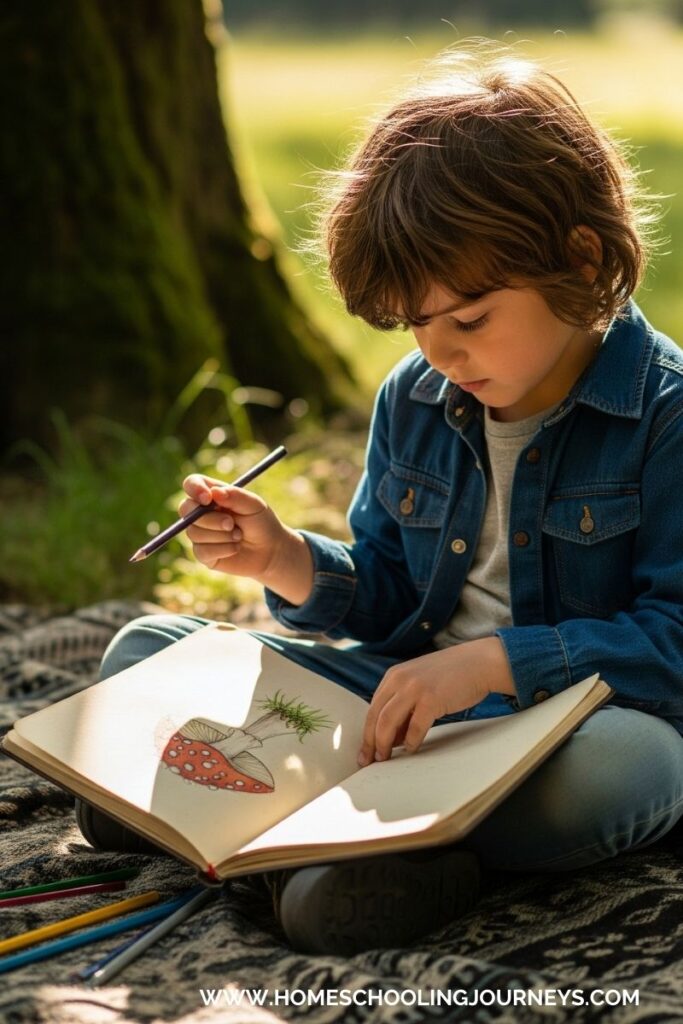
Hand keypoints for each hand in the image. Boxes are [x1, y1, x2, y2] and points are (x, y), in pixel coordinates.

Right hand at [181, 474, 283, 578]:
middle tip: (231, 524)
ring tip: (239, 536)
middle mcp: (201, 512)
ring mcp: (200, 533)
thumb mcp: (254, 505)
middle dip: (210, 518)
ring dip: (221, 536)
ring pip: (194, 532)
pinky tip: (235, 548)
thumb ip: (235, 496)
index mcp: (212, 494)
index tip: (208, 499)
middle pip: (186, 509)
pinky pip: (202, 551)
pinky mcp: (203, 553)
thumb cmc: (261, 522)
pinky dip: (223, 549)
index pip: (191, 484)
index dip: (194, 489)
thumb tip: (214, 492)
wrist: (270, 550)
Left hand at [358, 637, 514, 764]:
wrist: (479, 662)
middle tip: (368, 760)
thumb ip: (403, 704)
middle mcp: (399, 680)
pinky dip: (411, 741)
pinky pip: (414, 727)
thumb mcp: (419, 682)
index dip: (367, 732)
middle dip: (370, 742)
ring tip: (385, 758)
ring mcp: (414, 688)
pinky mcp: (431, 699)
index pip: (372, 708)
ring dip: (384, 744)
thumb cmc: (452, 676)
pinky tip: (412, 749)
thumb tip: (392, 738)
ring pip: (387, 722)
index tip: (365, 750)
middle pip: (375, 716)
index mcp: (394, 676)